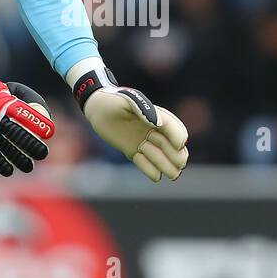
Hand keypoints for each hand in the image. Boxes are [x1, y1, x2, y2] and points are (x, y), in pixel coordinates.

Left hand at [73, 67, 188, 182]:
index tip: (179, 145)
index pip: (173, 127)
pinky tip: (156, 177)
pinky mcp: (133, 150)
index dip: (178, 136)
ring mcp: (143, 141)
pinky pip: (144, 162)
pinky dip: (150, 170)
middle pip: (171, 145)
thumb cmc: (112, 101)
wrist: (97, 108)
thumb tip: (158, 123)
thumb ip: (143, 108)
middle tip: (179, 166)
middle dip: (177, 156)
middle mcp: (153, 130)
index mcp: (156, 115)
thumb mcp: (127, 100)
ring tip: (172, 176)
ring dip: (167, 165)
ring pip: (159, 156)